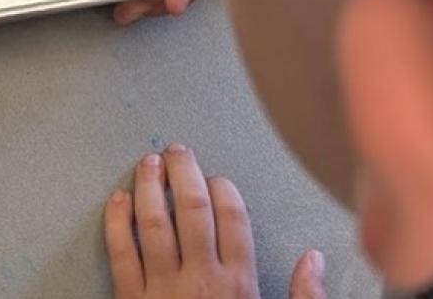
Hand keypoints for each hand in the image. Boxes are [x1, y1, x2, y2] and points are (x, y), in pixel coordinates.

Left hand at [105, 145, 326, 298]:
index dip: (224, 191)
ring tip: (148, 162)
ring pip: (154, 223)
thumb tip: (315, 258)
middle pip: (193, 210)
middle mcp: (202, 281)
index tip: (217, 176)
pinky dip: (116, 222)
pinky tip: (117, 199)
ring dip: (151, 187)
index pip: (234, 221)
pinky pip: (120, 253)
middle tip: (177, 149)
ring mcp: (163, 289)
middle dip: (185, 173)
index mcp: (239, 287)